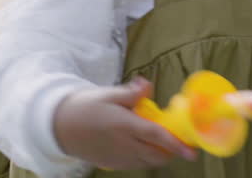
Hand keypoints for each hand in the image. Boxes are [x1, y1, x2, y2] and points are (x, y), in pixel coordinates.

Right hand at [54, 77, 198, 169]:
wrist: (59, 126)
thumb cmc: (84, 106)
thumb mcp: (107, 94)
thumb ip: (131, 93)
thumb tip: (148, 85)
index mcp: (124, 126)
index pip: (157, 137)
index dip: (176, 145)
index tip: (192, 152)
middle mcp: (124, 145)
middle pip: (157, 155)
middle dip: (171, 150)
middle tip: (177, 138)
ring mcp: (118, 158)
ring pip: (148, 162)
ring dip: (159, 155)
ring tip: (160, 140)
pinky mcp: (112, 164)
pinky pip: (137, 165)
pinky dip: (146, 158)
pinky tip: (142, 145)